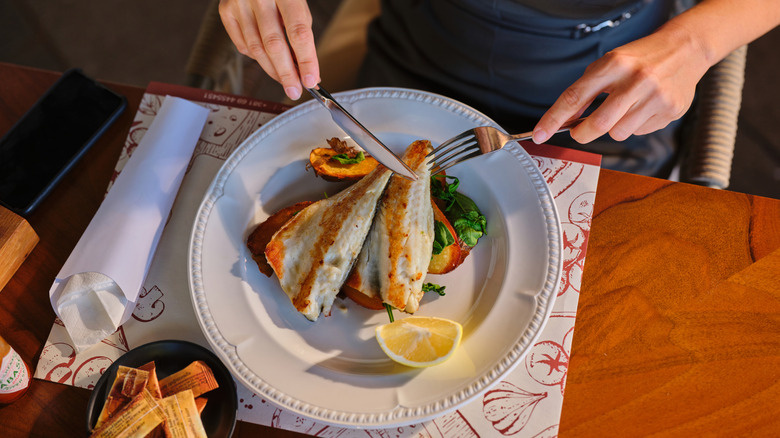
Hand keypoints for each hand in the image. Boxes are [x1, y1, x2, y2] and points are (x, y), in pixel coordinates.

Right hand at [219, 0, 319, 99]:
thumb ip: (300, 30)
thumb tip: (304, 66)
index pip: (298, 32)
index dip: (306, 60)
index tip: (312, 80)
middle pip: (273, 44)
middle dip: (286, 73)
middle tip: (295, 90)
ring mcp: (238, 2)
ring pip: (256, 49)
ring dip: (272, 70)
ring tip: (285, 80)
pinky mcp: (225, 10)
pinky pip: (241, 44)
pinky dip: (255, 56)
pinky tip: (266, 59)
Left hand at [533, 25, 709, 143]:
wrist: (685, 49)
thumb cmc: (640, 59)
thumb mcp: (609, 64)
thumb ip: (587, 90)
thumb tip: (566, 120)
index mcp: (614, 64)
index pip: (575, 96)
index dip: (553, 119)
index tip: (539, 134)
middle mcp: (636, 80)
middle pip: (598, 124)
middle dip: (582, 134)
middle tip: (579, 131)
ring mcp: (655, 96)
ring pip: (618, 133)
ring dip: (613, 128)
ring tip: (624, 109)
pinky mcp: (670, 110)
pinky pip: (639, 132)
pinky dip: (635, 126)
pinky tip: (644, 108)